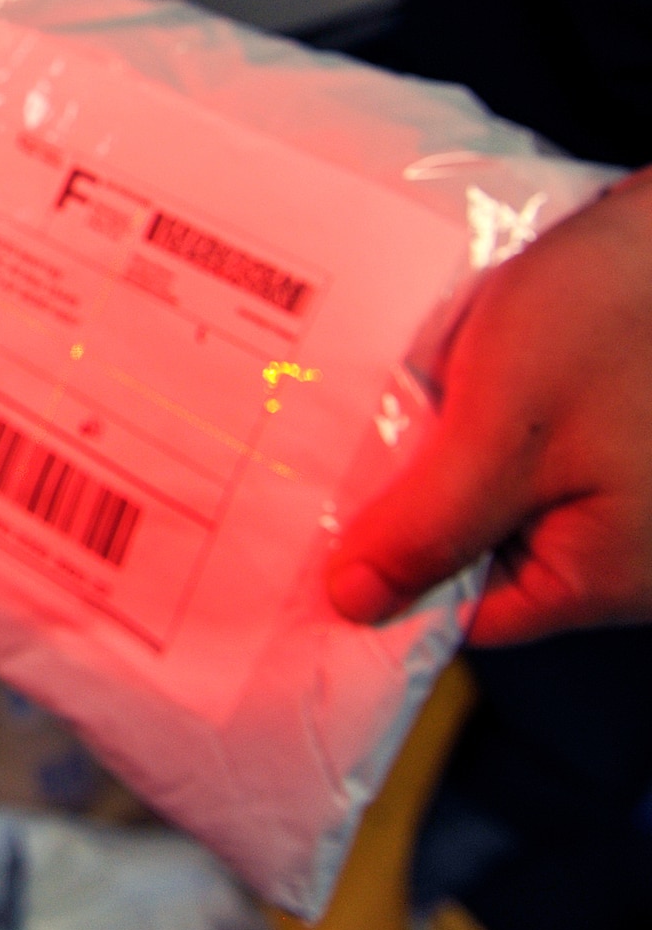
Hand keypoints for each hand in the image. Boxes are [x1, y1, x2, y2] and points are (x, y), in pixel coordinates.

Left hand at [328, 171, 651, 644]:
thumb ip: (431, 525)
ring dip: (448, 452)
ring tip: (395, 405)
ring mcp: (636, 495)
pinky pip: (538, 451)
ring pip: (505, 497)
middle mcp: (634, 554)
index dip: (386, 581)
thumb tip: (358, 602)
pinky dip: (488, 419)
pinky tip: (449, 374)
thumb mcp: (502, 428)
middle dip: (414, 505)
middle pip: (485, 556)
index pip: (466, 615)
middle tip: (330, 457)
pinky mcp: (630, 437)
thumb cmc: (622, 314)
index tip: (310, 545)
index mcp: (607, 577)